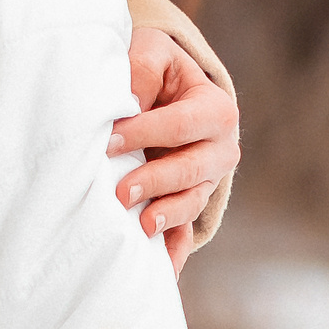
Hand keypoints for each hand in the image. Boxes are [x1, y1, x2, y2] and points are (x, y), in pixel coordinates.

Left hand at [112, 30, 239, 273]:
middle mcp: (220, 149)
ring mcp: (207, 182)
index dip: (146, 132)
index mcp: (215, 109)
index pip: (181, 125)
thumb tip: (126, 101)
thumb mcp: (152, 55)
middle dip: (155, 181)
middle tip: (120, 192)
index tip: (109, 141)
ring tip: (140, 226)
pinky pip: (184, 234)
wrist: (166, 95)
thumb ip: (141, 70)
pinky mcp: (189, 206)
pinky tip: (159, 274)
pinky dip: (172, 254)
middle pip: (191, 170)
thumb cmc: (155, 72)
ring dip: (166, 216)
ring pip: (190, 203)